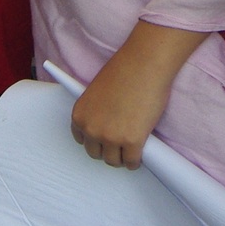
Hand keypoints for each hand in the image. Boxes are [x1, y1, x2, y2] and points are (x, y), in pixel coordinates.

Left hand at [71, 49, 180, 169]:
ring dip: (122, 157)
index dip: (95, 140)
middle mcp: (91, 129)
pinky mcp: (132, 141)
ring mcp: (111, 137)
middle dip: (107, 150)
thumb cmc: (125, 70)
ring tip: (130, 150)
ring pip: (114, 161)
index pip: (82, 140)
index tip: (103, 140)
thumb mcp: (99, 92)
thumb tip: (107, 126)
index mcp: (80, 115)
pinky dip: (136, 160)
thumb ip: (98, 112)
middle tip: (119, 144)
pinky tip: (140, 153)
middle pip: (96, 153)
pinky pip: (132, 161)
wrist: (144, 64)